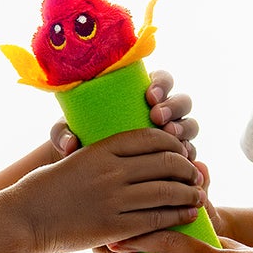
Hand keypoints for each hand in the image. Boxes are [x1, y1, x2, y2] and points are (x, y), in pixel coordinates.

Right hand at [9, 130, 203, 252]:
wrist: (25, 218)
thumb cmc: (48, 186)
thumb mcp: (75, 157)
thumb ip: (104, 153)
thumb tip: (132, 151)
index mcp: (101, 147)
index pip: (151, 137)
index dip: (174, 143)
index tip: (182, 150)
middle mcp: (111, 170)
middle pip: (166, 162)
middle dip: (187, 167)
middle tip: (195, 174)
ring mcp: (113, 199)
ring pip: (166, 191)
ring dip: (189, 192)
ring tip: (198, 195)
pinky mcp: (114, 227)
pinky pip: (156, 218)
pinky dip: (177, 216)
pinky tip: (187, 215)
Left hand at [52, 68, 198, 163]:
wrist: (90, 172)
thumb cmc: (81, 140)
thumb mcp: (68, 133)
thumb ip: (62, 133)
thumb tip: (69, 143)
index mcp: (141, 94)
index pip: (161, 80)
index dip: (162, 85)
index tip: (149, 96)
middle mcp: (162, 112)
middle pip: (182, 102)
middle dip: (174, 107)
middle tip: (157, 117)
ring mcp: (172, 134)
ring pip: (190, 126)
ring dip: (184, 129)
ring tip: (170, 137)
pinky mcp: (176, 157)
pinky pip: (190, 154)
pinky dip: (189, 156)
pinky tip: (182, 162)